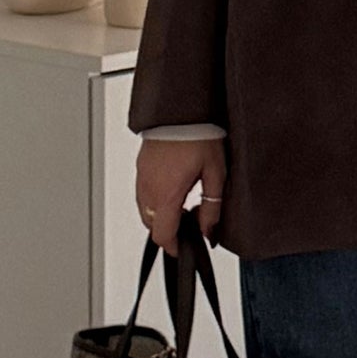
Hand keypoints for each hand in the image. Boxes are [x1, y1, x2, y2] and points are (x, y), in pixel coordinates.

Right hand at [135, 137, 226, 255]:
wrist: (182, 109)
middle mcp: (149, 188)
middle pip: (151, 226)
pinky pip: (142, 193)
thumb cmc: (198, 135)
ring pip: (145, 211)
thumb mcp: (215, 175)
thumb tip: (208, 231)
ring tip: (183, 203)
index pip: (162, 235)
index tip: (183, 248)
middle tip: (189, 223)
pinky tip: (173, 188)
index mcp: (167, 195)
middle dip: (168, 230)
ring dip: (161, 215)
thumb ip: (212, 207)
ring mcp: (142, 177)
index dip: (173, 247)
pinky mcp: (140, 167)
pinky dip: (155, 200)